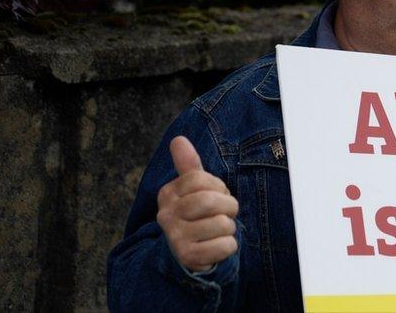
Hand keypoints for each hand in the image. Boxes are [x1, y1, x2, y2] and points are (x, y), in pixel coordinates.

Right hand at [157, 136, 238, 271]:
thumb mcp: (192, 189)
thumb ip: (188, 165)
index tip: (216, 195)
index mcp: (167, 194)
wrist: (185, 254)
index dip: (218, 187)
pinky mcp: (188, 257)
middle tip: (225, 213)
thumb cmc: (195, 216)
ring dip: (230, 228)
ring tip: (218, 231)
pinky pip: (225, 246)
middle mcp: (166, 215)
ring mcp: (175, 238)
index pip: (202, 179)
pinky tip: (216, 246)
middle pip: (211, 201)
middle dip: (228, 206)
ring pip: (222, 224)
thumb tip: (178, 139)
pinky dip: (229, 246)